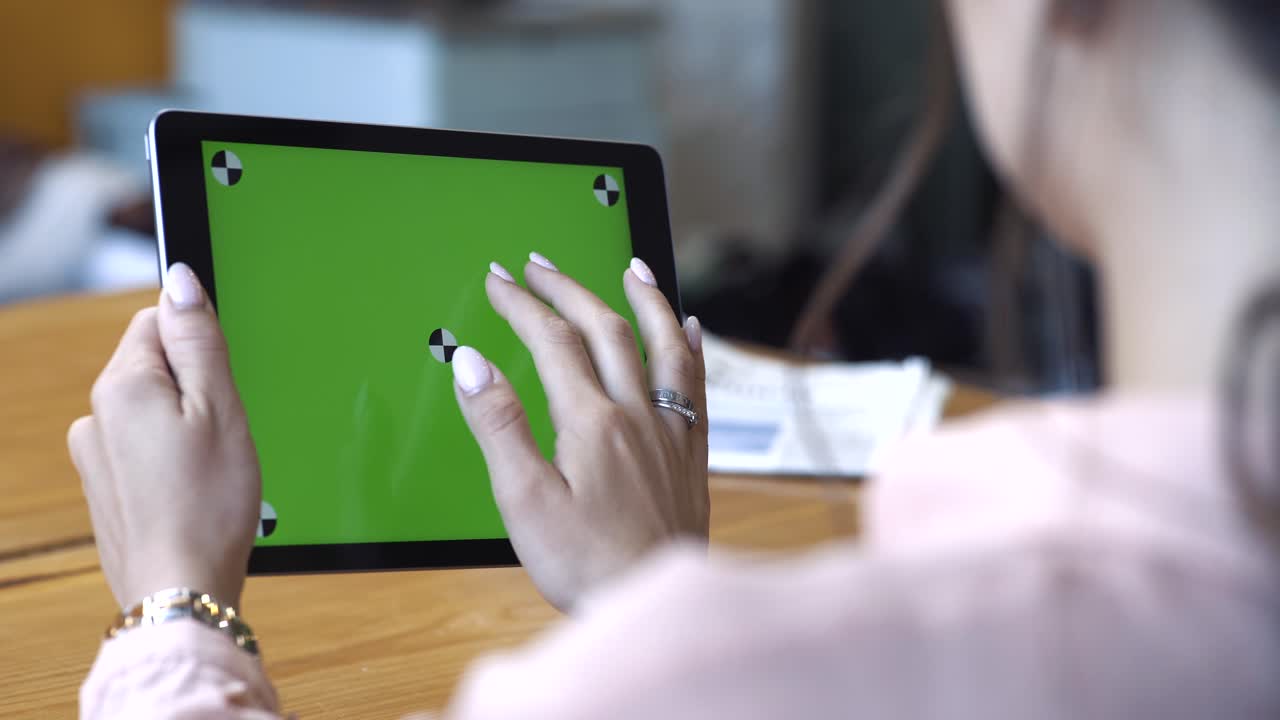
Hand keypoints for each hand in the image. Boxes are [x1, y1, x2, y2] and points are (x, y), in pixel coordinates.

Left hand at [68, 263, 259, 609]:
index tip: (223, 385)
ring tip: (211, 468)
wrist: (181, 589)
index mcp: (122, 386)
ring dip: (185, 426)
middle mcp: (95, 415)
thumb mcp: (221, 409)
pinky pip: (143, 447)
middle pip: (155, 366)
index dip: (202, 347)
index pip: (158, 320)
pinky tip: (194, 488)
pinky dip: (171, 458)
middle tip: (224, 433)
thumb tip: (180, 279)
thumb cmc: (209, 505)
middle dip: (196, 390)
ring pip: (152, 408)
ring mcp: (94, 453)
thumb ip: (199, 339)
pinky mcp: (104, 485)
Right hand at [453, 254, 708, 611]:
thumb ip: (499, 425)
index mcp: (592, 422)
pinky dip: (688, 347)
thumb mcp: (524, 499)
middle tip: (540, 266)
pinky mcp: (689, 454)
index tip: (498, 281)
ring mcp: (670, 432)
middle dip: (569, 289)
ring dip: (645, 300)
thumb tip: (472, 364)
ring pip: (662, 345)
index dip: (522, 304)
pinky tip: (688, 329)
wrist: (651, 603)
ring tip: (632, 269)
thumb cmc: (587, 564)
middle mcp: (638, 416)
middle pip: (605, 330)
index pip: (552, 341)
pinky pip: (695, 383)